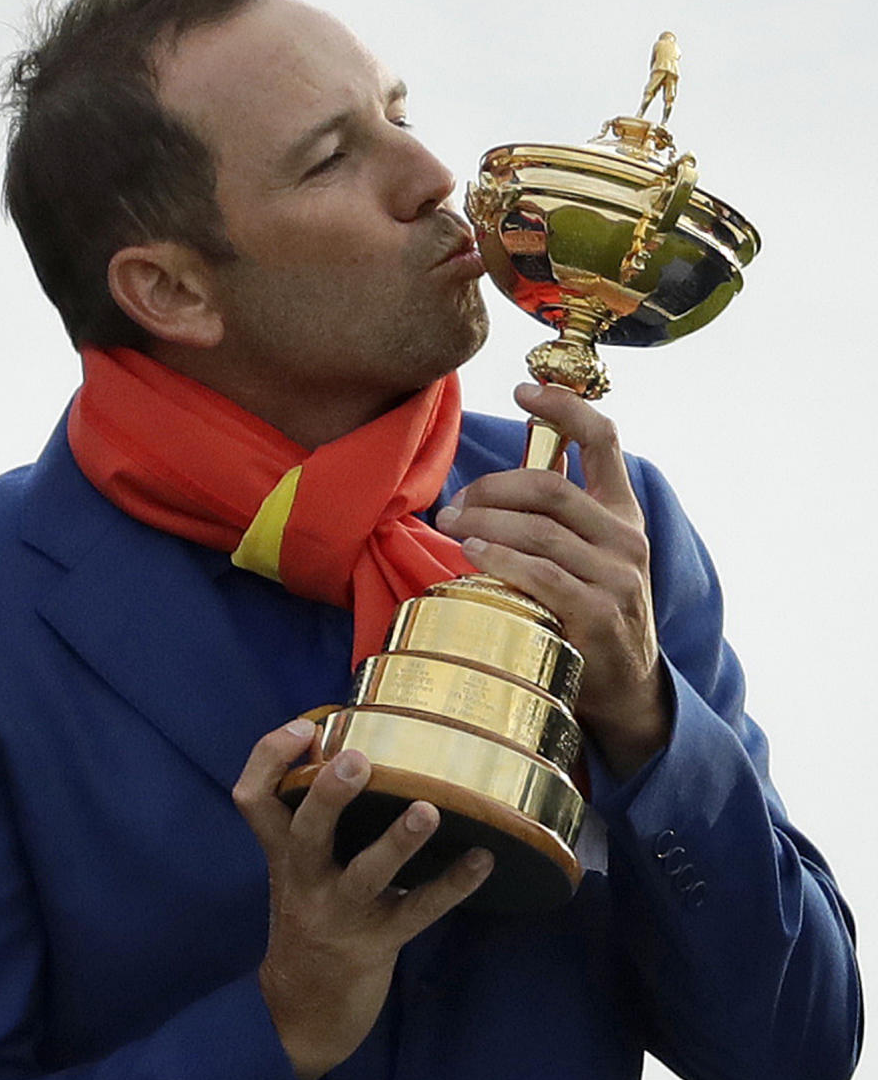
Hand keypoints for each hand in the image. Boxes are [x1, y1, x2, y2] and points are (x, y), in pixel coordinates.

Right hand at [232, 720, 492, 1079]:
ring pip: (365, 875)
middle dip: (329, 793)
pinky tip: (484, 859)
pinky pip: (419, 911)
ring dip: (396, 842)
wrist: (300, 1011)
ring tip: (427, 809)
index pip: (253, 797)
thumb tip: (339, 740)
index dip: (271, 757)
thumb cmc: (310, 915)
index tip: (305, 727)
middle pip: (304, 830)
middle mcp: (304, 878)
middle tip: (358, 758)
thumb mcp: (297, 864)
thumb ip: (312, 813)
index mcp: (283, 851)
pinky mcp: (378, 943)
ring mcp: (341, 913)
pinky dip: (453, 884)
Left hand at [436, 384, 669, 780]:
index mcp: (624, 514)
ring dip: (484, 523)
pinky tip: (470, 554)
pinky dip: (499, 558)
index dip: (564, 406)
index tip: (524, 389)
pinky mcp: (597, 615)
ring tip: (451, 526)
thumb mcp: (591, 558)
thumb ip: (558, 520)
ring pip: (539, 529)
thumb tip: (498, 485)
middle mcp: (626, 540)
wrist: (628, 690)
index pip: (604, 439)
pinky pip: (541, 574)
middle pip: (550, 487)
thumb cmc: (592, 615)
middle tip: (456, 503)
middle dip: (493, 487)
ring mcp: (616, 578)